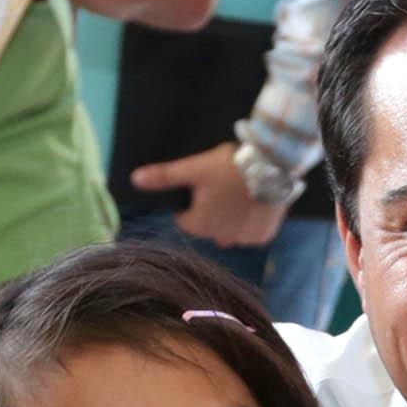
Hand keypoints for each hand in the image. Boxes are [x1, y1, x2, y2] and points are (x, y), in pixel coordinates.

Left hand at [129, 140, 290, 248]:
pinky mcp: (264, 236)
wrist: (272, 167)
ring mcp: (245, 239)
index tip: (201, 189)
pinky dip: (251, 222)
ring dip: (232, 218)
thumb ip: (165, 176)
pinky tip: (254, 204)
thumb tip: (134, 179)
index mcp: (201, 224)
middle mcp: (221, 238)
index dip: (190, 205)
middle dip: (212, 211)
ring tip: (240, 194)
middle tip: (222, 187)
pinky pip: (251, 232)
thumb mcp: (194, 168)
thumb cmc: (229, 168)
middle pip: (209, 226)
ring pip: (231, 231)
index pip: (185, 221)